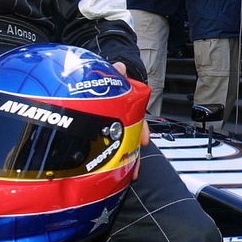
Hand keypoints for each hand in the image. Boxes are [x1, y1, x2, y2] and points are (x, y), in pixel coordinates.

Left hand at [112, 61, 148, 180]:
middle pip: (133, 138)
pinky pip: (111, 150)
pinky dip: (114, 161)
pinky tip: (115, 172)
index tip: (145, 139)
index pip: (139, 118)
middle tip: (135, 167)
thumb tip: (120, 67)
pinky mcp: (103, 136)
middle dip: (135, 154)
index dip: (142, 129)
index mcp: (127, 107)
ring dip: (127, 161)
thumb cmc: (107, 82)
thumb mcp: (110, 75)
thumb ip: (115, 73)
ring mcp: (114, 129)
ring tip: (128, 175)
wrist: (97, 84)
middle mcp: (124, 120)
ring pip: (124, 146)